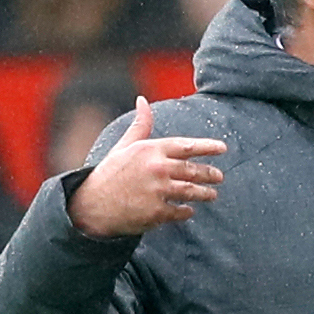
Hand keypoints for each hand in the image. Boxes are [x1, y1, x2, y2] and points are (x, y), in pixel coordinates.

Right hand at [69, 96, 225, 237]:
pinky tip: (189, 210)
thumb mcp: (124, 146)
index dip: (207, 147)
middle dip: (210, 174)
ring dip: (205, 193)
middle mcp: (157, 169)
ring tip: (212, 194)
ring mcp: (157, 191)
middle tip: (219, 177)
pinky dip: (187, 211)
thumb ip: (140, 125)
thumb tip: (142, 100)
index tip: (222, 148)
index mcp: (150, 150)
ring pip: (191, 192)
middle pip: (193, 170)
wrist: (91, 206)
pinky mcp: (156, 212)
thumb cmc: (110, 174)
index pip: (186, 146)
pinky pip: (180, 211)